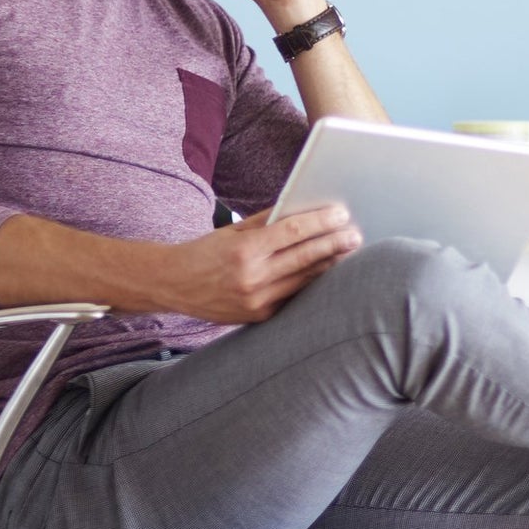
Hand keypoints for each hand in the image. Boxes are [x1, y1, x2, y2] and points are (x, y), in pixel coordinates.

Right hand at [154, 205, 361, 323]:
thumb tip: (305, 212)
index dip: (321, 223)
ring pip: (304, 280)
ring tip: (349, 251)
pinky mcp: (259, 316)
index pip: (293, 233)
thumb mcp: (233, 231)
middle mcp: (252, 278)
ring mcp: (257, 301)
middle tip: (356, 234)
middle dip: (335, 244)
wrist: (173, 284)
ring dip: (330, 265)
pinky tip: (327, 272)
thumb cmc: (205, 252)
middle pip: (305, 257)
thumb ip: (269, 222)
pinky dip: (311, 283)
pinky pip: (293, 297)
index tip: (341, 214)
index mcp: (244, 251)